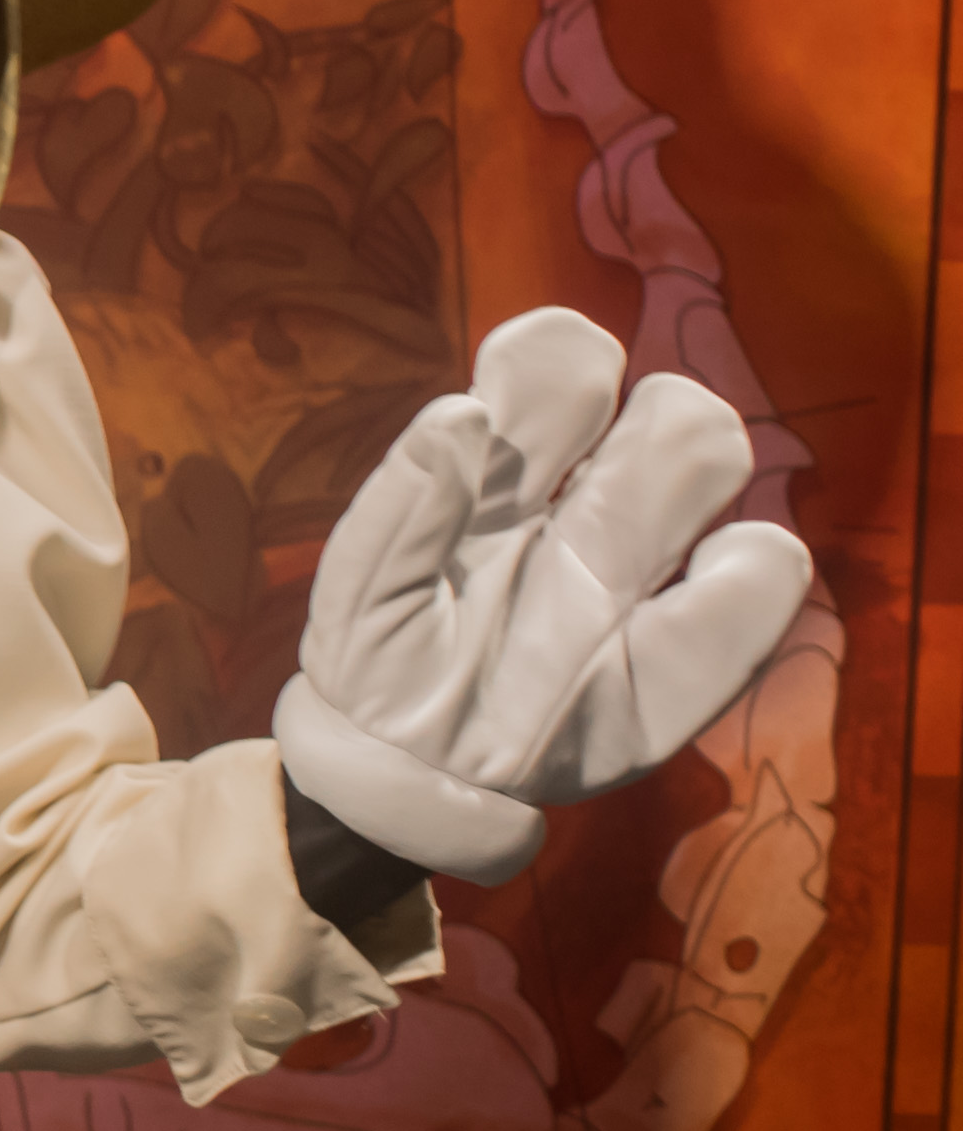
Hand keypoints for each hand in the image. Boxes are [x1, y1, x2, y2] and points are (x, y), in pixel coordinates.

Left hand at [279, 309, 811, 885]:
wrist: (403, 773)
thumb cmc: (383, 661)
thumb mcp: (362, 592)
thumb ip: (402, 505)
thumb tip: (462, 412)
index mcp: (498, 471)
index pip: (560, 358)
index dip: (555, 357)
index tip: (506, 410)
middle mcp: (582, 506)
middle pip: (670, 405)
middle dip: (642, 417)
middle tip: (565, 484)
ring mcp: (636, 574)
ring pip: (715, 459)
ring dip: (679, 479)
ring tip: (600, 549)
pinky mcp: (681, 656)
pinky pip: (768, 575)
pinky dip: (745, 573)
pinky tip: (661, 612)